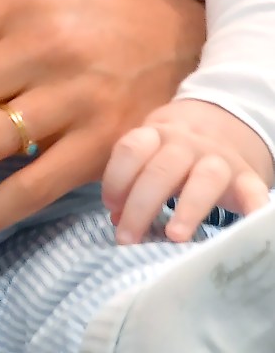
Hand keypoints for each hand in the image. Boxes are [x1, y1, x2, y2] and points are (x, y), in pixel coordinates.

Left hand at [102, 99, 272, 244]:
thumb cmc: (173, 151)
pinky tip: (248, 226)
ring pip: (205, 178)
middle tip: (127, 238)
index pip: (132, 148)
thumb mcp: (150, 154)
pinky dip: (253, 207)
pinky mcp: (246, 177)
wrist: (220, 124)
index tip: (110, 207)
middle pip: (162, 169)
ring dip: (188, 208)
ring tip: (174, 236)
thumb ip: (132, 181)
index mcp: (156, 135)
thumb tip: (116, 217)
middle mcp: (187, 143)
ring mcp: (219, 159)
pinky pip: (253, 190)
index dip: (117, 178)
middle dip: (141, 205)